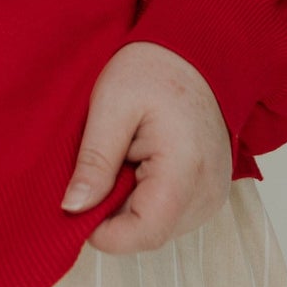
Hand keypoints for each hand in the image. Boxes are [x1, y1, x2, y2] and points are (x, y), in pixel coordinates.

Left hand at [59, 41, 232, 253]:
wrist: (197, 53)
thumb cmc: (154, 69)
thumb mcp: (111, 105)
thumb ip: (94, 160)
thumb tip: (72, 208)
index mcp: (185, 170)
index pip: (142, 233)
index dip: (102, 231)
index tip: (76, 204)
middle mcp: (208, 193)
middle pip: (148, 234)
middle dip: (112, 213)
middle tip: (96, 168)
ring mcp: (214, 197)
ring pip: (157, 228)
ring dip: (129, 206)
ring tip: (122, 160)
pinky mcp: (210, 194)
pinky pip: (170, 214)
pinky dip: (146, 198)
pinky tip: (139, 164)